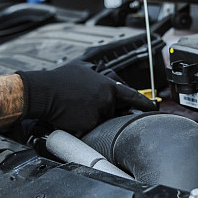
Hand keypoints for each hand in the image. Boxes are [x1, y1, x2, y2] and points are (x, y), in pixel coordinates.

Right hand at [17, 63, 157, 136]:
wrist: (43, 91)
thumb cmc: (59, 80)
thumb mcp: (82, 69)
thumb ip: (98, 75)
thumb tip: (103, 77)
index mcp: (107, 85)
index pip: (132, 96)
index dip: (144, 103)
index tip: (154, 107)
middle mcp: (106, 99)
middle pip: (111, 111)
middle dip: (100, 110)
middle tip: (84, 104)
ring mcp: (98, 113)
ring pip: (99, 120)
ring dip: (89, 117)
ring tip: (74, 107)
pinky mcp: (88, 125)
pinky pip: (88, 129)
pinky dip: (81, 125)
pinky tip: (71, 116)